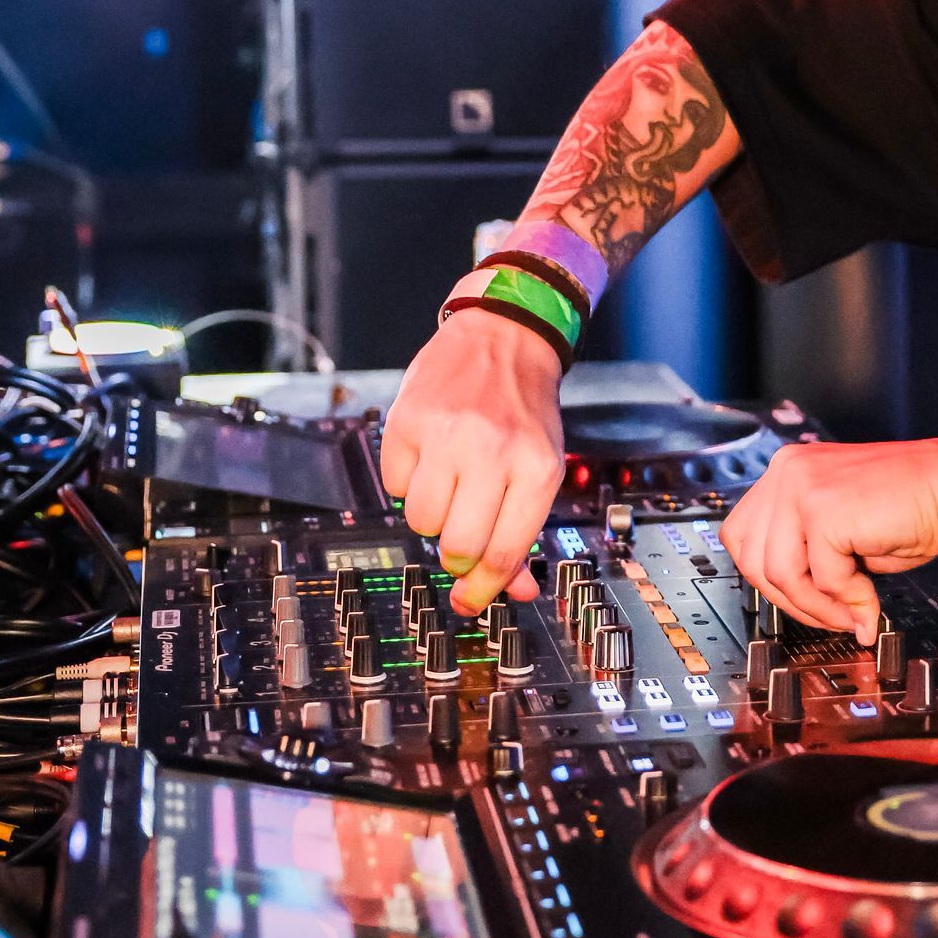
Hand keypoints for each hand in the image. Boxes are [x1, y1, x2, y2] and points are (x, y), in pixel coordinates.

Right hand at [379, 310, 565, 612]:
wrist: (505, 336)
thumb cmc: (525, 411)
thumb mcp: (542, 467)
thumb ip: (526, 530)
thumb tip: (515, 592)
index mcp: (536, 469)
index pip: (504, 553)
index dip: (484, 590)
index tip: (470, 601)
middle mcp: (492, 451)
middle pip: (457, 546)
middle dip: (455, 555)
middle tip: (459, 538)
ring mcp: (447, 434)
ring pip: (421, 520)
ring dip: (432, 516)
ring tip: (450, 485)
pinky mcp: (408, 419)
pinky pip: (395, 485)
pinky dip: (409, 482)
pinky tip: (429, 456)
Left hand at [721, 437, 937, 641]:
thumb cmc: (914, 506)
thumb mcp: (844, 529)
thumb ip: (808, 551)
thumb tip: (790, 597)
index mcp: (789, 470)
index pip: (743, 535)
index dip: (770, 578)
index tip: (803, 600)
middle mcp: (787, 471)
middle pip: (750, 557)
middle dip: (789, 600)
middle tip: (829, 616)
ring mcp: (800, 485)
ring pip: (776, 573)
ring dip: (816, 606)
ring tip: (851, 613)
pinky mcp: (822, 508)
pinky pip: (817, 577)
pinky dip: (845, 600)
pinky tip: (869, 600)